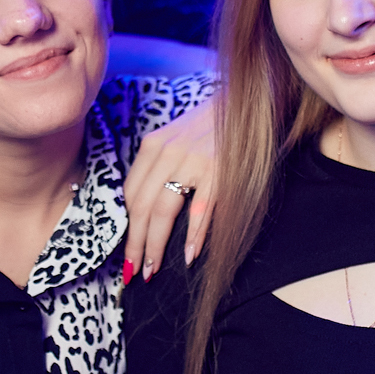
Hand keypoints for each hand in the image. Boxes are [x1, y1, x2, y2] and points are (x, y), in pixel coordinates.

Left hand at [123, 103, 216, 279]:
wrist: (249, 100)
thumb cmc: (211, 125)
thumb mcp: (176, 138)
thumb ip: (158, 167)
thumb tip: (142, 211)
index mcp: (154, 145)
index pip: (131, 195)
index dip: (126, 229)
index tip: (127, 253)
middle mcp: (169, 152)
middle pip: (142, 207)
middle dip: (136, 244)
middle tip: (134, 272)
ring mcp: (194, 161)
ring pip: (164, 211)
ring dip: (156, 245)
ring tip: (153, 269)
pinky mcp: (219, 170)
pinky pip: (201, 208)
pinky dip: (194, 235)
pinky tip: (190, 255)